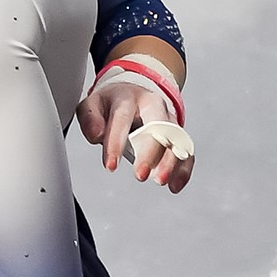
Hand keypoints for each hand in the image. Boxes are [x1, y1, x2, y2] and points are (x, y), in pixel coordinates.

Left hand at [77, 80, 193, 193]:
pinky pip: (186, 153)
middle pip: (158, 126)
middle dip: (150, 153)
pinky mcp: (178, 135)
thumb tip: (97, 135)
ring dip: (171, 162)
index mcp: (128, 97)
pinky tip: (174, 185)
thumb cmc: (112, 102)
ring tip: (160, 180)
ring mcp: (168, 120)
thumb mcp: (93, 104)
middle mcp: (153, 106)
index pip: (122, 119)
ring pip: (177, 140)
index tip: (111, 166)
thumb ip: (90, 118)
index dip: (116, 144)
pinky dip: (183, 170)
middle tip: (140, 174)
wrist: (134, 91)